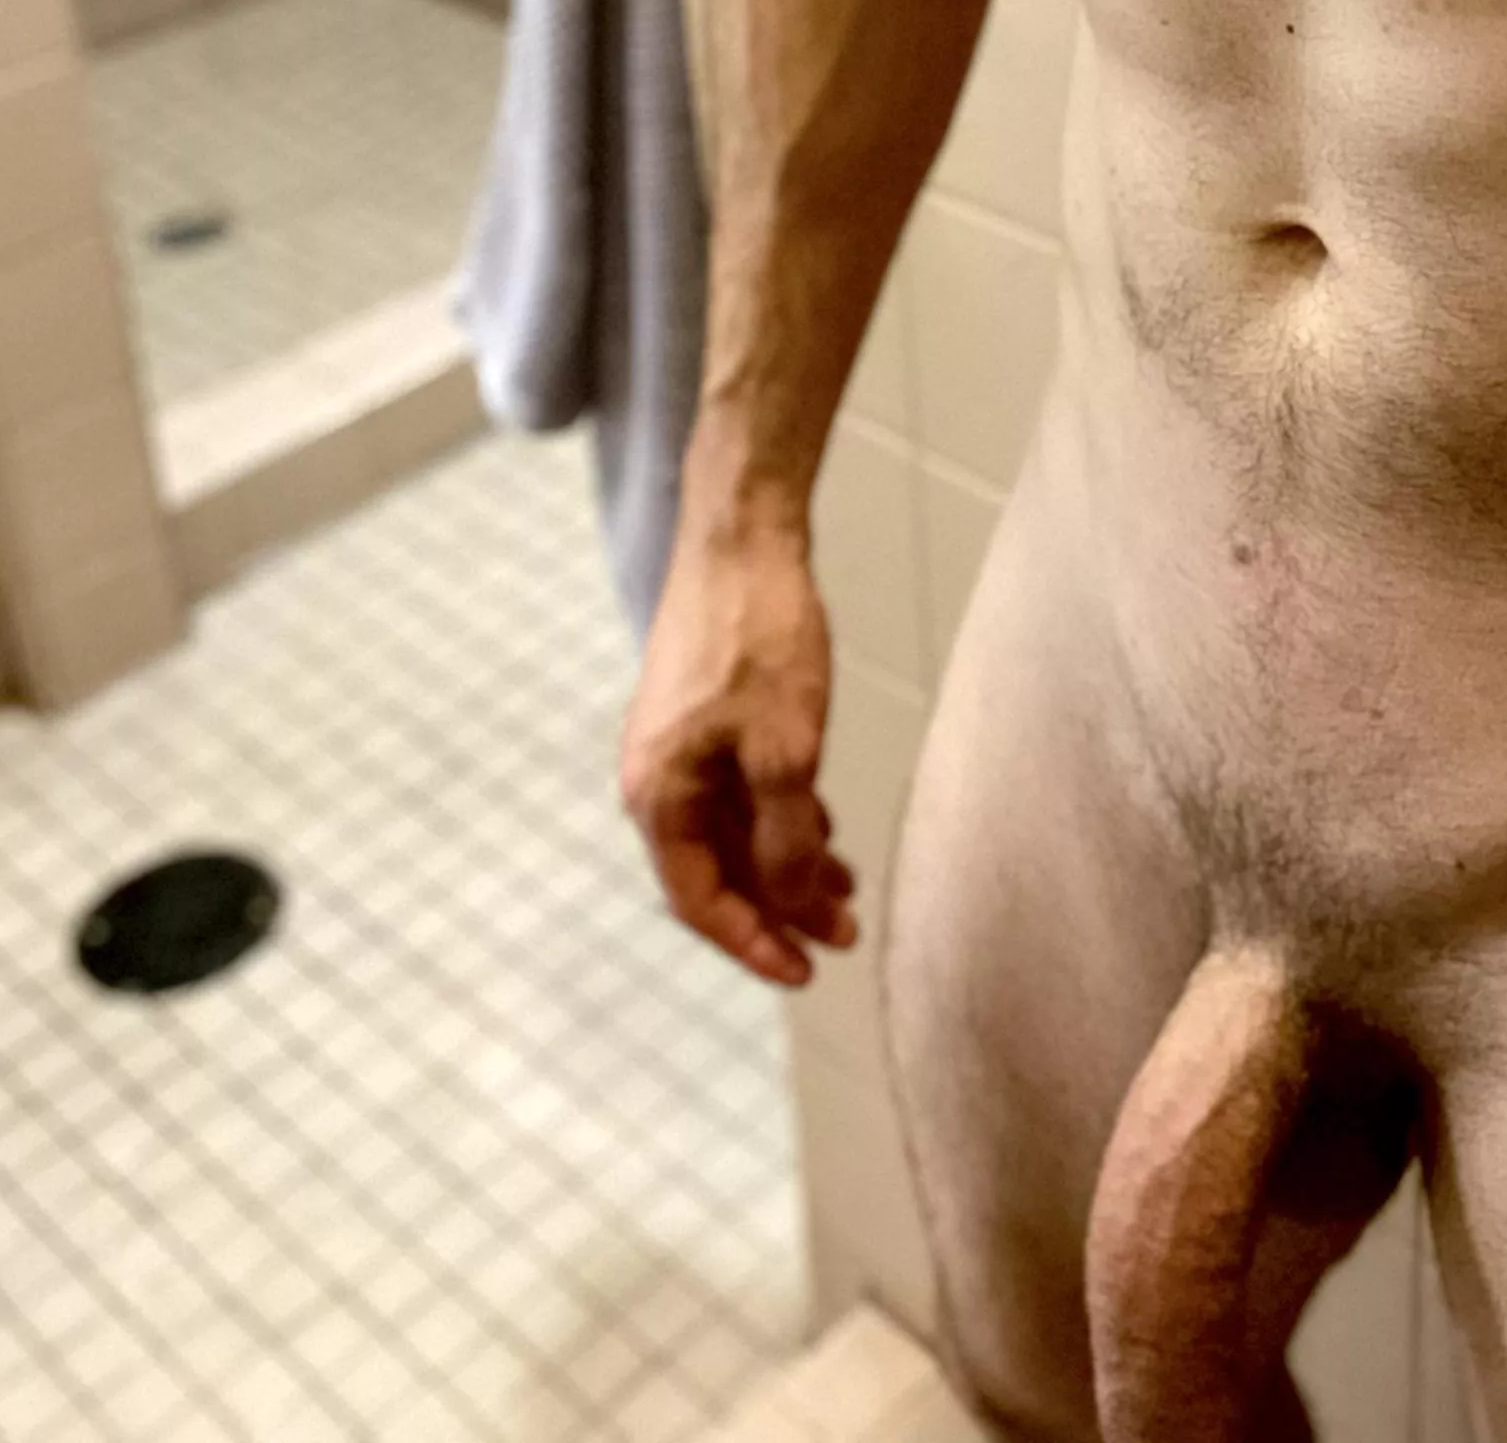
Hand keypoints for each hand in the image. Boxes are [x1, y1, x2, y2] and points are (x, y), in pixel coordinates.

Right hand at [619, 514, 857, 985]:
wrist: (743, 536)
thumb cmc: (757, 636)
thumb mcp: (785, 751)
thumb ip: (786, 838)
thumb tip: (791, 904)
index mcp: (660, 794)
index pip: (700, 900)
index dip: (754, 942)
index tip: (807, 970)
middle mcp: (659, 775)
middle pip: (718, 868)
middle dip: (781, 905)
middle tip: (846, 931)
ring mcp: (680, 742)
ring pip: (734, 827)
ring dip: (788, 860)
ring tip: (848, 885)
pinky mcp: (704, 712)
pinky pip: (739, 787)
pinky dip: (782, 814)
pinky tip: (824, 821)